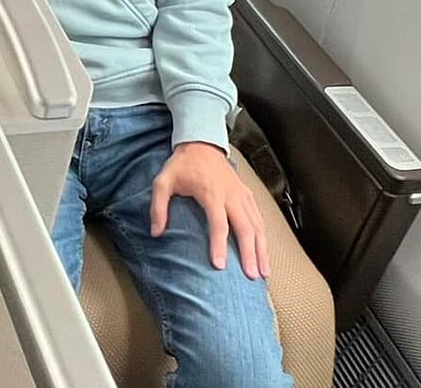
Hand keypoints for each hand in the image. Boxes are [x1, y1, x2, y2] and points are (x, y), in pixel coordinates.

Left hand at [150, 141, 268, 279]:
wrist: (202, 143)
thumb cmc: (182, 165)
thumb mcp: (163, 182)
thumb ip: (158, 207)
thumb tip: (156, 233)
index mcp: (211, 193)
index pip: (218, 224)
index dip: (219, 245)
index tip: (219, 266)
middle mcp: (231, 195)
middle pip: (245, 228)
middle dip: (249, 254)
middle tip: (251, 276)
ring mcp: (242, 195)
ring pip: (257, 225)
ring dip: (261, 250)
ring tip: (263, 272)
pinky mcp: (247, 195)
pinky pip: (259, 218)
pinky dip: (263, 237)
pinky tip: (264, 253)